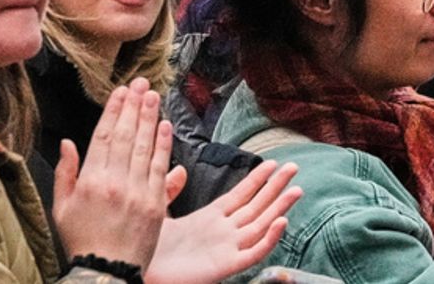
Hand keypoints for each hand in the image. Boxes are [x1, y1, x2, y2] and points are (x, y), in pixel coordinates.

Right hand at [53, 79, 175, 270]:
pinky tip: (166, 125)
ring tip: (154, 96)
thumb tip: (68, 142)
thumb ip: (65, 173)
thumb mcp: (61, 208)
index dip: (114, 111)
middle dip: (135, 106)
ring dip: (151, 118)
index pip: (105, 136)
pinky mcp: (156, 202)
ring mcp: (138, 192)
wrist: (107, 271)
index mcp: (90, 182)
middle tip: (142, 83)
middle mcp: (115, 183)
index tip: (121, 91)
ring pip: (146, 147)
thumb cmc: (81, 240)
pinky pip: (161, 167)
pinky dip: (165, 144)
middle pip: (128, 136)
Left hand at [146, 161, 302, 283]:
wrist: (136, 271)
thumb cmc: (146, 248)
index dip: (257, 179)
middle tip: (294, 167)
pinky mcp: (226, 266)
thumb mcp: (158, 211)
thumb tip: (181, 168)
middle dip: (276, 187)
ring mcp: (227, 248)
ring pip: (261, 225)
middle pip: (257, 206)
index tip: (272, 162)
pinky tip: (280, 222)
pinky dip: (269, 238)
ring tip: (297, 190)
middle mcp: (224, 231)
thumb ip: (170, 189)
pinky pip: (253, 252)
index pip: (241, 194)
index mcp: (210, 218)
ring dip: (279, 207)